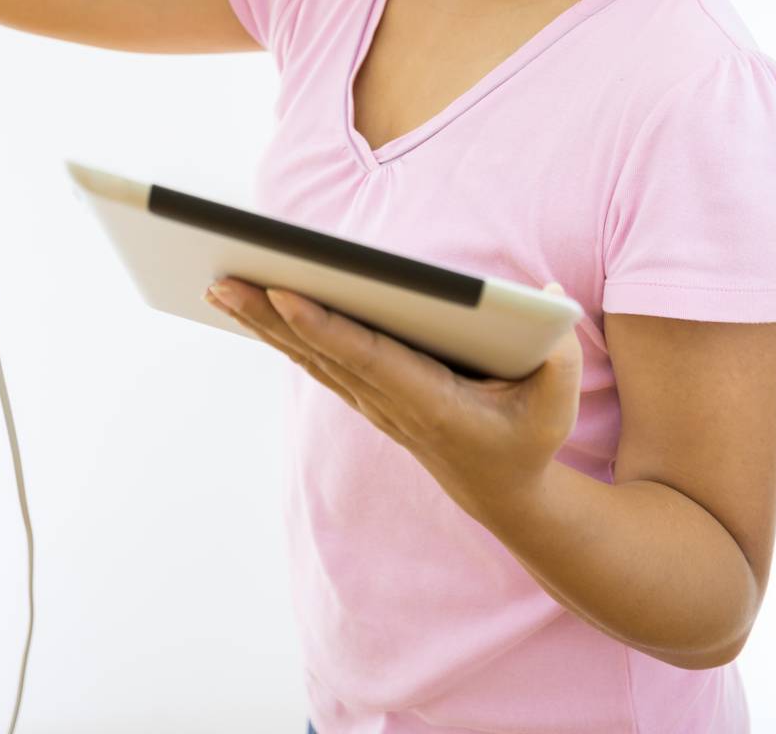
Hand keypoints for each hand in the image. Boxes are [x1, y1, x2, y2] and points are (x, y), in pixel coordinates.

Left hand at [203, 277, 582, 516]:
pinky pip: (316, 360)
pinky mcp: (367, 395)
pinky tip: (248, 308)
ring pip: (309, 357)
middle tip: (223, 280)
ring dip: (262, 324)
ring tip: (218, 285)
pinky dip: (280, 334)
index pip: (367, 358)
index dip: (324, 326)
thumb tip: (547, 294)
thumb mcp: (557, 403)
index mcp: (430, 404)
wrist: (505, 495)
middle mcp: (389, 403)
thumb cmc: (528, 438)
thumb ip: (557, 355)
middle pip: (320, 353)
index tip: (283, 293)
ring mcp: (373, 402)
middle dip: (270, 317)